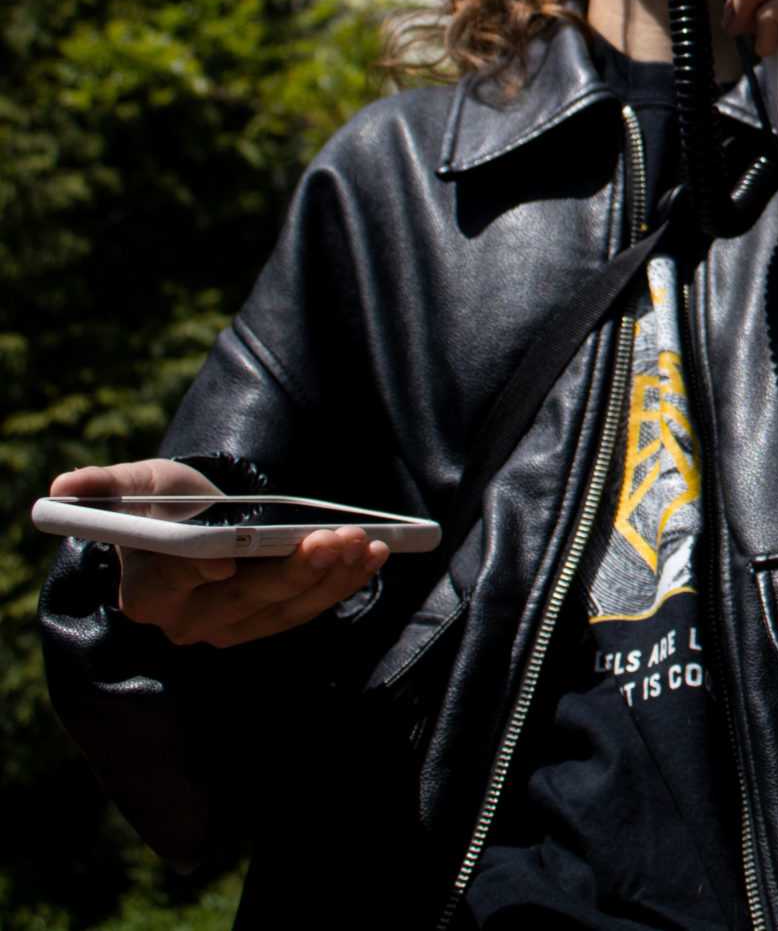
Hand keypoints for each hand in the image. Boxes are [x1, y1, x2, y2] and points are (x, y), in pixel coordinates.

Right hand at [50, 460, 387, 648]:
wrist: (190, 520)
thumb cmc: (158, 501)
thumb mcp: (131, 485)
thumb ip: (102, 486)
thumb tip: (66, 486)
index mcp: (145, 592)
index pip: (174, 584)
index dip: (201, 572)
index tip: (228, 559)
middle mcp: (186, 622)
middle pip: (244, 602)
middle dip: (293, 572)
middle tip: (337, 537)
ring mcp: (231, 627)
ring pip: (286, 610)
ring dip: (331, 578)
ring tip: (368, 544)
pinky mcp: (268, 622)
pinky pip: (309, 607)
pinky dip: (344, 582)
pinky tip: (375, 556)